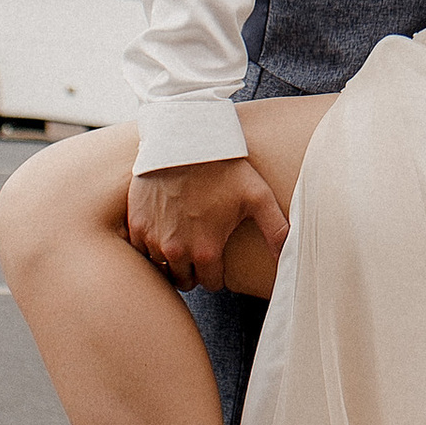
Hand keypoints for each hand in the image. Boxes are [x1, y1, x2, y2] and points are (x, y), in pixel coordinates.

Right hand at [126, 154, 288, 292]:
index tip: (218, 253)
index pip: (212, 283)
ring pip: (162, 266)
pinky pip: (142, 249)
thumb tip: (289, 260)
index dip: (217, 271)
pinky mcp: (136, 225)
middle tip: (200, 244)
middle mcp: (176, 252)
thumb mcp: (258, 197)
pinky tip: (164, 225)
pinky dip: (151, 243)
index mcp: (206, 252)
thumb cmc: (225, 168)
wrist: (185, 140)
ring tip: (183, 233)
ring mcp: (152, 239)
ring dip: (172, 257)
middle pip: (185, 280)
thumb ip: (276, 231)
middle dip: (194, 269)